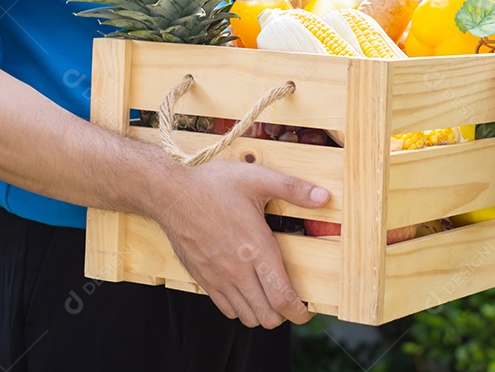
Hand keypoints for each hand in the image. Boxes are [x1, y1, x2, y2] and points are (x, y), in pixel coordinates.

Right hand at [151, 159, 329, 328]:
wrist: (170, 194)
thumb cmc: (212, 185)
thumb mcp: (257, 178)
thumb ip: (293, 188)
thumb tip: (323, 197)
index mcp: (256, 249)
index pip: (283, 298)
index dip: (300, 311)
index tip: (309, 308)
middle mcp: (237, 270)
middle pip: (267, 315)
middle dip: (285, 314)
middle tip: (292, 300)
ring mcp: (218, 278)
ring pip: (247, 316)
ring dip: (263, 312)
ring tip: (270, 296)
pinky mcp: (203, 279)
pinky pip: (226, 309)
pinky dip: (241, 308)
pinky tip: (246, 290)